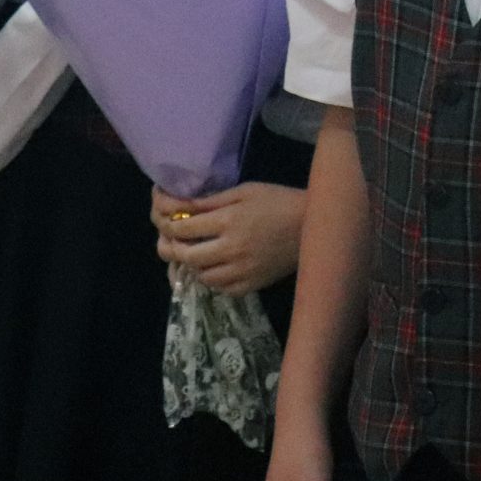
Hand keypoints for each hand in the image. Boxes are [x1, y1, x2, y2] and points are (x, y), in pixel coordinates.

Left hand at [152, 181, 306, 296]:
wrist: (313, 226)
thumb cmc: (278, 201)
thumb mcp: (244, 191)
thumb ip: (212, 201)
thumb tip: (182, 206)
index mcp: (228, 221)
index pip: (183, 229)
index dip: (168, 226)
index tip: (167, 223)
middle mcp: (231, 249)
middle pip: (187, 256)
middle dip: (174, 249)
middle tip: (174, 243)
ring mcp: (242, 271)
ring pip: (202, 276)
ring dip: (193, 266)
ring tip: (195, 255)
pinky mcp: (252, 285)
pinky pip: (222, 289)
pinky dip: (213, 280)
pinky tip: (215, 268)